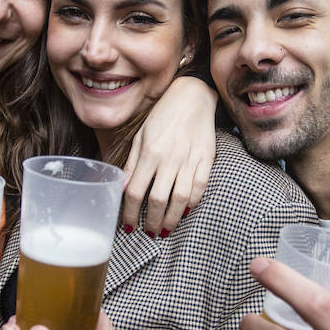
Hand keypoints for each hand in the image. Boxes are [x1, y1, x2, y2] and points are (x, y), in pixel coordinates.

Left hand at [123, 76, 215, 235]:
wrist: (192, 97)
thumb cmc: (163, 116)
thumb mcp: (141, 136)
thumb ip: (133, 163)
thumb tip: (122, 188)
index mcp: (149, 153)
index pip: (134, 191)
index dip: (128, 213)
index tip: (128, 225)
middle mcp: (169, 158)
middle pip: (157, 200)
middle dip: (151, 221)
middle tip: (148, 232)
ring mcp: (190, 160)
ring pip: (180, 199)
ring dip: (171, 218)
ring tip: (165, 229)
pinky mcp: (206, 159)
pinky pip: (200, 187)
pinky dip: (192, 203)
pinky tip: (185, 210)